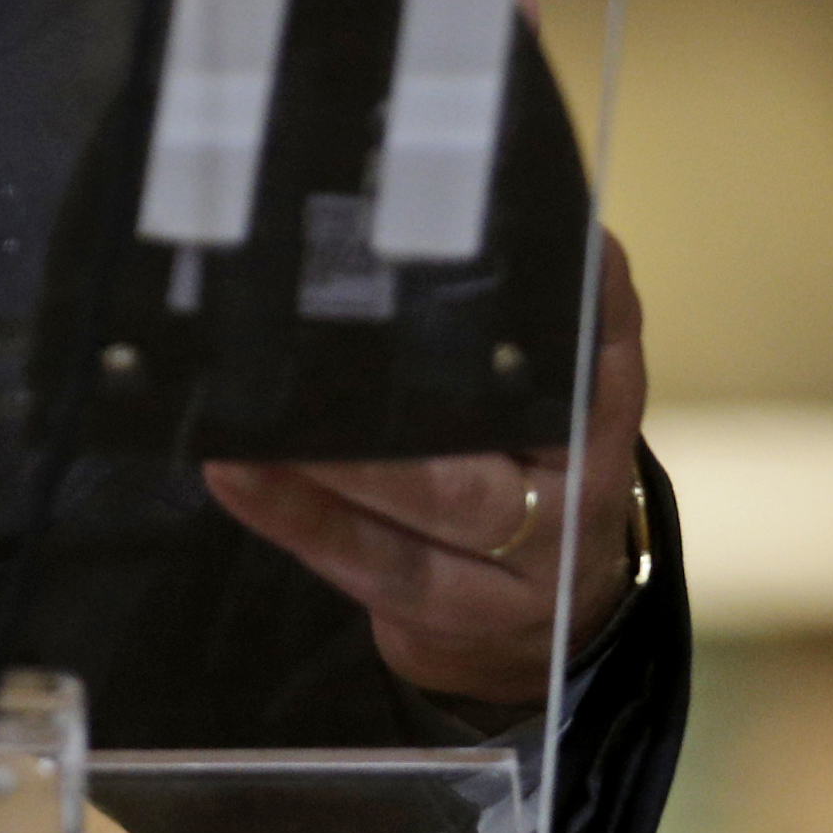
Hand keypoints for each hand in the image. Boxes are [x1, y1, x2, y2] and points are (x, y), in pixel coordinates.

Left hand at [200, 232, 647, 713]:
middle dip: (420, 381)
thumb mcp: (524, 397)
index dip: (574, 287)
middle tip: (321, 333)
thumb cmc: (507, 465)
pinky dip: (302, 518)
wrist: (541, 623)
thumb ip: (487, 321)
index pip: (596, 331)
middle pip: (508, 415)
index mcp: (597, 400)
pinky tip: (235, 475)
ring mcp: (530, 554)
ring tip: (250, 421)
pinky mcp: (462, 610)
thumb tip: (390, 209)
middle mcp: (581, 475)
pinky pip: (379, 563)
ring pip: (441, 502)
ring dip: (342, 459)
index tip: (529, 236)